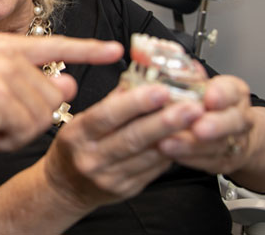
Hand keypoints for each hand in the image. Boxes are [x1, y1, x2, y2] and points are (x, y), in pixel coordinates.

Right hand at [0, 34, 123, 172]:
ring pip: (43, 112)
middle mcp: (3, 52)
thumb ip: (34, 82)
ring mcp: (0, 72)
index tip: (115, 49)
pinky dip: (10, 140)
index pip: (56, 45)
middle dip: (32, 116)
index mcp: (1, 45)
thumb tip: (69, 82)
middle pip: (53, 91)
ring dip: (20, 130)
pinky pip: (28, 128)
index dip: (89, 50)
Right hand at [42, 83, 204, 211]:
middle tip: (191, 107)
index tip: (160, 90)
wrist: (67, 186)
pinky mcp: (127, 190)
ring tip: (198, 121)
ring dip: (176, 137)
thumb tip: (142, 74)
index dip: (135, 103)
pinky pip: (154, 170)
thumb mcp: (82, 120)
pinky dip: (172, 153)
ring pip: (148, 156)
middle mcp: (92, 158)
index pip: (107, 116)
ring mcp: (110, 177)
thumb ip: (113, 99)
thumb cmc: (76, 146)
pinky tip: (186, 140)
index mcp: (77, 134)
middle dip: (165, 121)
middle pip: (132, 138)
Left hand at [159, 74, 254, 173]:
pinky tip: (170, 153)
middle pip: (233, 121)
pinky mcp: (223, 161)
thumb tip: (172, 59)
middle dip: (215, 125)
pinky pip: (207, 162)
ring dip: (191, 146)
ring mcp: (233, 141)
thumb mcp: (203, 84)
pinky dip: (188, 158)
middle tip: (198, 128)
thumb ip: (188, 75)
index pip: (232, 90)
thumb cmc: (211, 104)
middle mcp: (238, 117)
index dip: (221, 94)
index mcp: (234, 93)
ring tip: (169, 143)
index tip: (210, 97)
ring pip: (217, 145)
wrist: (234, 133)